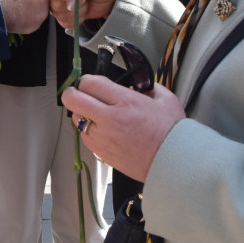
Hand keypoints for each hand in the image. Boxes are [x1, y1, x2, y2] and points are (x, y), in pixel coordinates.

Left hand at [60, 74, 184, 181]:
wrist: (172, 162)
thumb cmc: (171, 133)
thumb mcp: (166, 99)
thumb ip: (149, 87)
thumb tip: (138, 86)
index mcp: (125, 101)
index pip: (90, 83)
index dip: (86, 80)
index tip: (90, 83)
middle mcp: (109, 118)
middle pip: (73, 99)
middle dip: (72, 93)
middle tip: (78, 94)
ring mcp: (102, 137)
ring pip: (76, 118)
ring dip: (82, 113)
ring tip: (95, 115)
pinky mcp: (100, 152)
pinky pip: (84, 136)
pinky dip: (89, 131)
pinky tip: (102, 130)